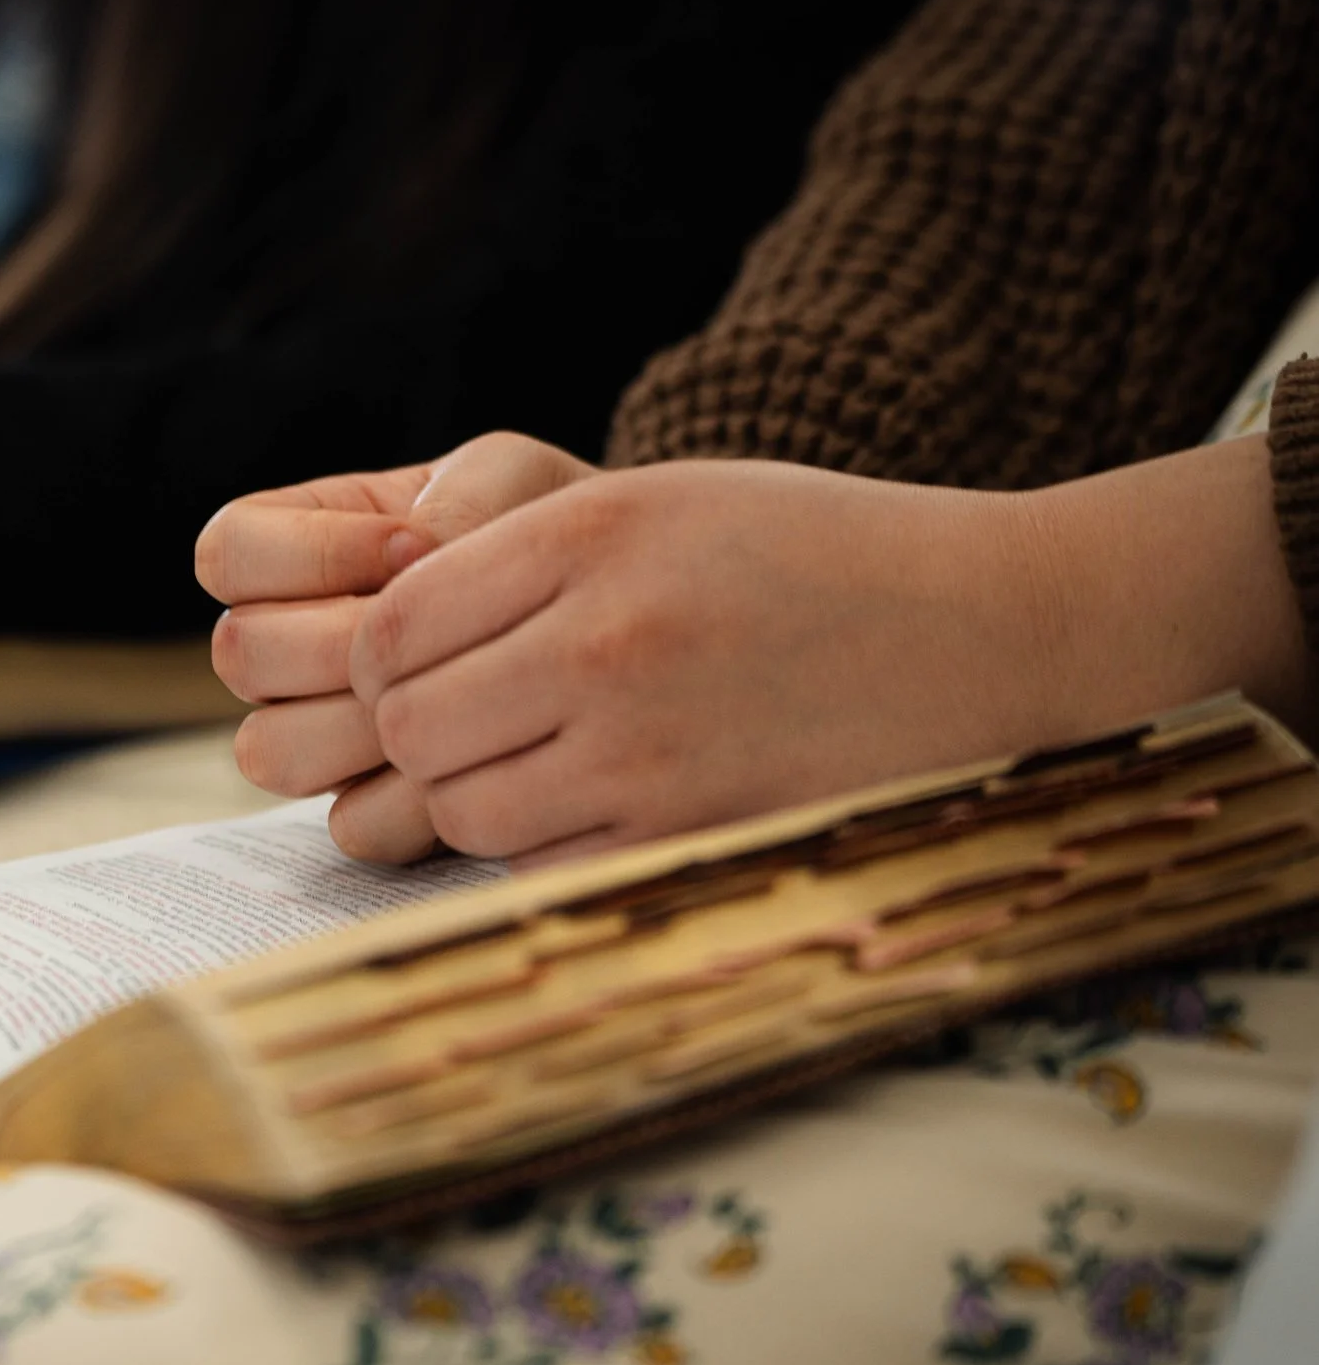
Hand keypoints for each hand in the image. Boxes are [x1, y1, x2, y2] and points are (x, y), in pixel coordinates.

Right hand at [198, 433, 596, 858]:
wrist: (619, 611)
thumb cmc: (545, 529)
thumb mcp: (506, 478)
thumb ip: (451, 501)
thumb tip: (410, 565)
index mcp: (292, 549)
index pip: (228, 552)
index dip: (307, 556)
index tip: (413, 547)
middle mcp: (285, 646)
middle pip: (241, 655)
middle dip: (343, 643)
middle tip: (443, 634)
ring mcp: (320, 733)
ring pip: (272, 751)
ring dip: (366, 724)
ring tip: (458, 690)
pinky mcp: (376, 809)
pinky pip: (352, 824)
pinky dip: (417, 797)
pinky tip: (484, 749)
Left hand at [346, 446, 1305, 866]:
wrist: (987, 628)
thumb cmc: (810, 554)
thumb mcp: (659, 498)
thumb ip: (516, 544)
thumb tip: (378, 613)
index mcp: (590, 536)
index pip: (393, 624)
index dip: (377, 659)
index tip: (408, 667)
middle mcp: (608, 642)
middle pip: (410, 726)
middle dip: (412, 733)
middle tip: (459, 724)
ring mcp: (651, 751)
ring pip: (462, 809)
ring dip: (471, 796)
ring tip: (527, 762)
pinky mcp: (694, 836)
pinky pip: (541, 866)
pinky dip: (542, 845)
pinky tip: (596, 803)